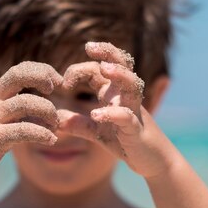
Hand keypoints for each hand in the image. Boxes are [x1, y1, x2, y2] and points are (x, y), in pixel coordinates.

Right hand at [0, 61, 62, 181]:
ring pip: (26, 103)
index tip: (58, 81)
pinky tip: (51, 139)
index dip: (42, 70)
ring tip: (56, 124)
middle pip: (19, 75)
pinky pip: (23, 130)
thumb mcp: (0, 118)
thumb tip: (53, 111)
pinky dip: (42, 133)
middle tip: (56, 90)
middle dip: (42, 77)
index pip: (20, 69)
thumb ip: (21, 111)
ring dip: (48, 111)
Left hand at [58, 42, 167, 177]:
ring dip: (119, 74)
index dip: (79, 70)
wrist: (152, 161)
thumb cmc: (125, 141)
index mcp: (114, 93)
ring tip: (105, 68)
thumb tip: (55, 120)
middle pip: (122, 65)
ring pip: (131, 84)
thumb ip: (78, 124)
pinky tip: (96, 114)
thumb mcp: (97, 132)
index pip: (99, 69)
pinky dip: (113, 113)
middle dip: (108, 52)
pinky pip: (127, 117)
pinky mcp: (136, 130)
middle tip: (90, 46)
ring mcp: (133, 111)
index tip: (64, 83)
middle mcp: (125, 97)